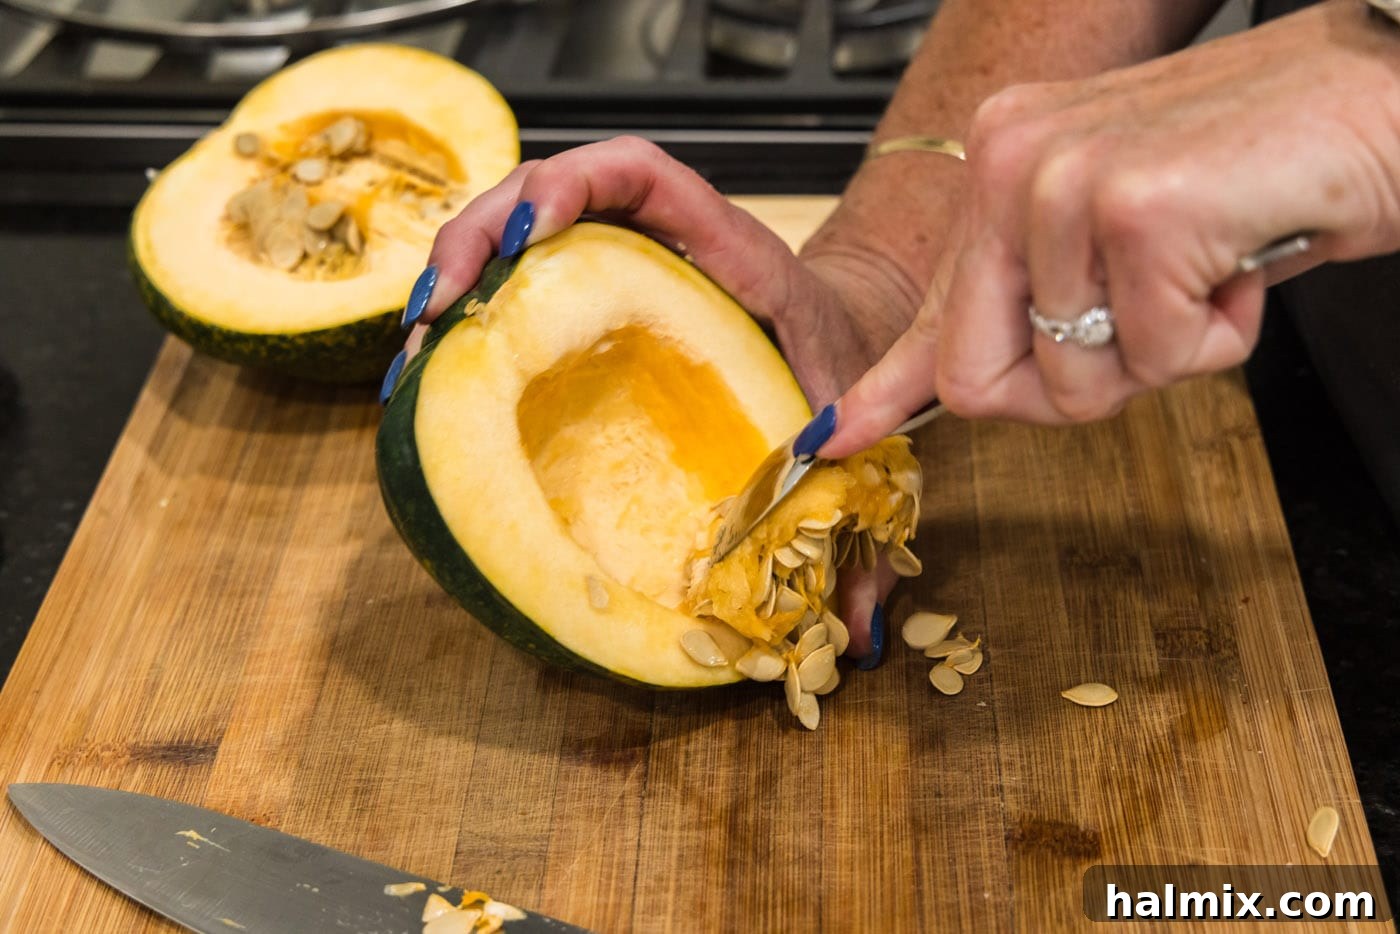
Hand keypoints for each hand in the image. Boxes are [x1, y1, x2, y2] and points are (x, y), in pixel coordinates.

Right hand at [399, 136, 929, 658]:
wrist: (843, 341)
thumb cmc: (846, 372)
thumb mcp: (861, 430)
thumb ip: (859, 513)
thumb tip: (859, 632)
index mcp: (727, 250)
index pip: (638, 172)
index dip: (571, 185)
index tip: (526, 242)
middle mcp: (659, 240)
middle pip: (548, 189)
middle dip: (478, 235)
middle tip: (435, 311)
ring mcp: (621, 260)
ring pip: (518, 230)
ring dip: (457, 271)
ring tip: (418, 345)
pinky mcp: (594, 293)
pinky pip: (521, 278)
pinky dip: (472, 312)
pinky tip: (439, 369)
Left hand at [824, 0, 1399, 453]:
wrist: (1389, 98)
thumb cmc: (1261, 166)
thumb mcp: (1120, 233)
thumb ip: (1034, 303)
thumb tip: (940, 393)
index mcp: (1003, 157)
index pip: (930, 309)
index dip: (889, 387)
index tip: (837, 434)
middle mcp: (1013, 160)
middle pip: (980, 379)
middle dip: (1077, 388)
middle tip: (1150, 321)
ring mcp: (1067, 183)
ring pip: (1079, 384)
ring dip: (1168, 353)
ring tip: (1210, 265)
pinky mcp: (1136, 212)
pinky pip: (1159, 361)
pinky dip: (1221, 337)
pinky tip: (1241, 259)